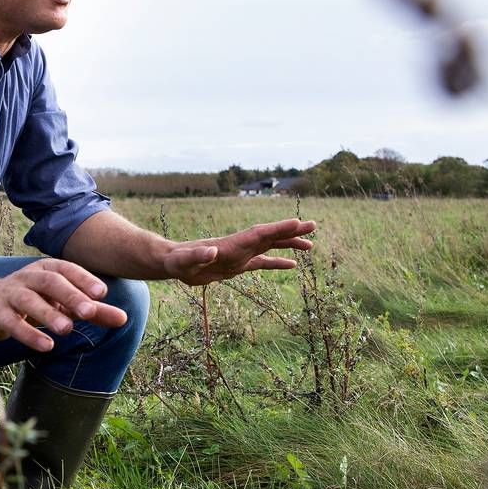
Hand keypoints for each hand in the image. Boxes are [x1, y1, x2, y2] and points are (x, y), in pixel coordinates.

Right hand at [0, 259, 129, 352]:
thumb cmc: (33, 300)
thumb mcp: (63, 303)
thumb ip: (92, 310)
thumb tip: (123, 319)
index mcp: (47, 269)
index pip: (67, 269)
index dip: (84, 279)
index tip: (102, 293)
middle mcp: (28, 277)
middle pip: (50, 282)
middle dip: (70, 295)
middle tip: (90, 311)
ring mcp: (11, 294)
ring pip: (29, 301)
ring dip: (48, 314)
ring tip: (68, 330)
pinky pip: (12, 322)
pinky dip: (29, 334)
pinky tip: (46, 345)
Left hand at [161, 218, 315, 285]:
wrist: (173, 262)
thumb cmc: (178, 261)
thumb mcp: (185, 260)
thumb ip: (198, 255)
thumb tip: (212, 251)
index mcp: (231, 244)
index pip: (259, 234)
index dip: (279, 228)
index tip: (299, 223)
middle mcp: (240, 246)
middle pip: (270, 236)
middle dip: (291, 231)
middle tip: (313, 226)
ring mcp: (240, 254)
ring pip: (270, 247)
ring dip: (289, 244)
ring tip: (310, 245)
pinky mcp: (237, 265)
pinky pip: (262, 262)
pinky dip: (277, 262)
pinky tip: (292, 265)